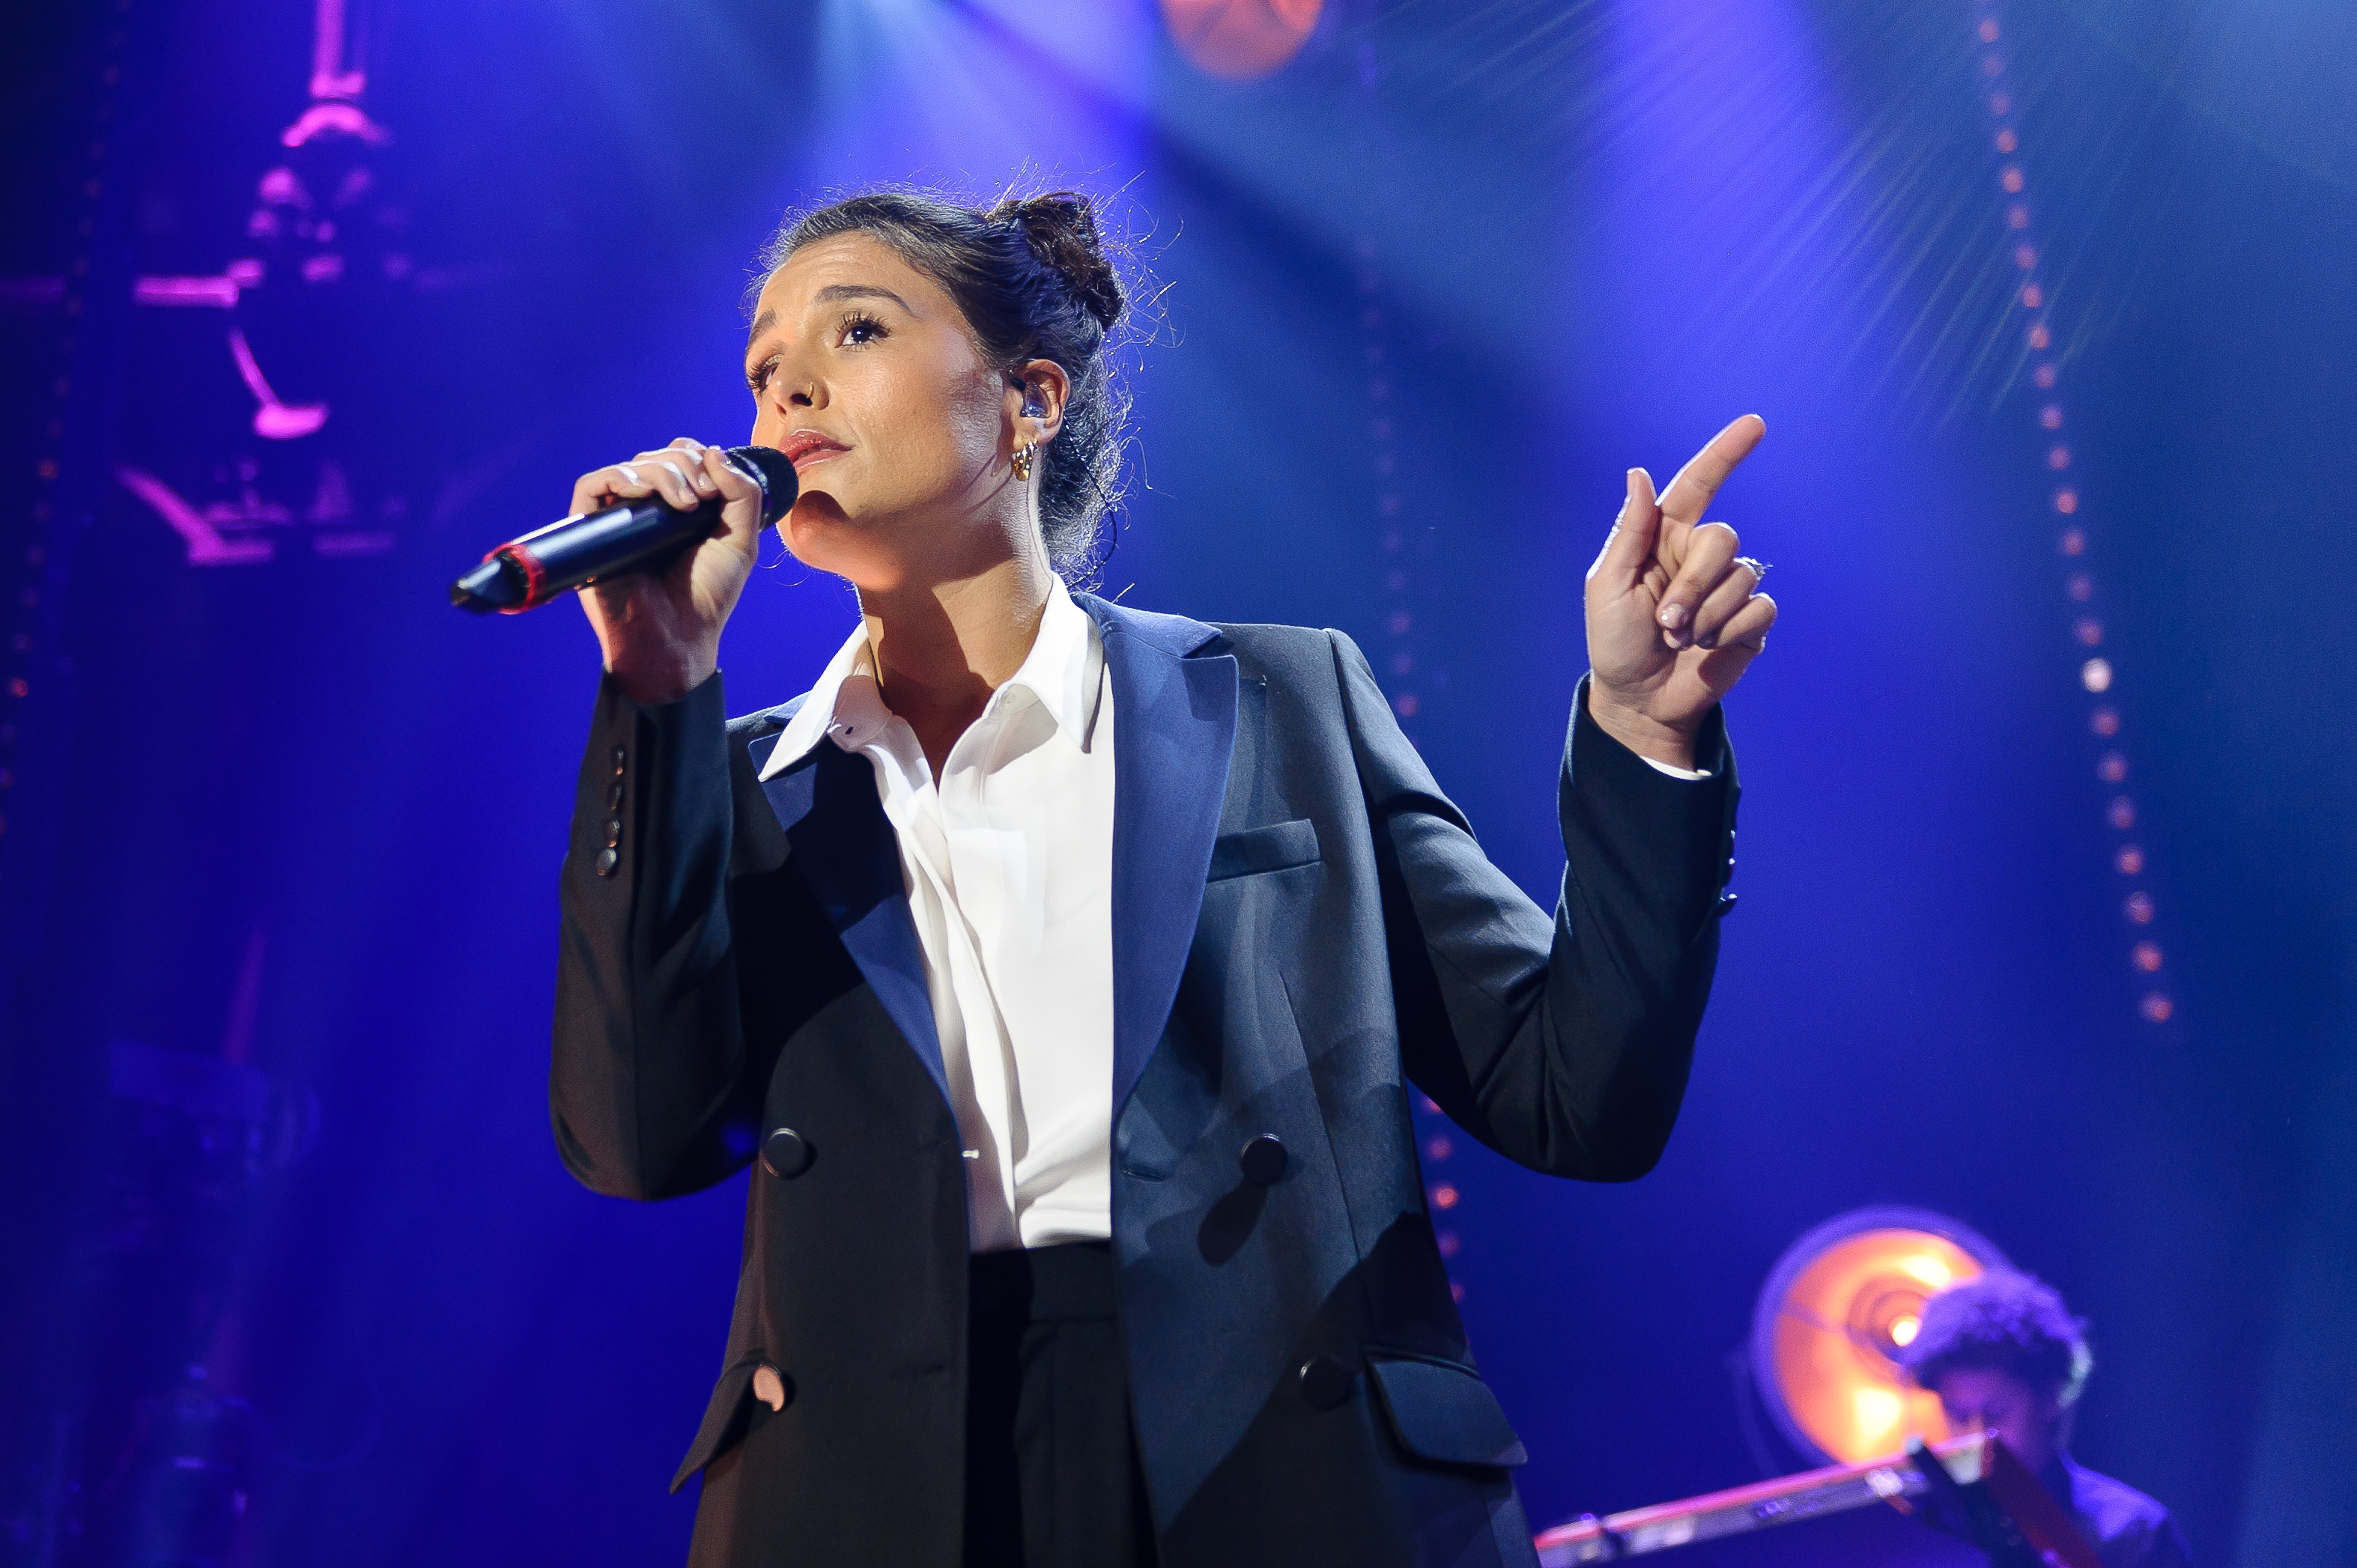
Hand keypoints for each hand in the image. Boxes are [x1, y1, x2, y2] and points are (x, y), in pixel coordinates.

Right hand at [572, 438, 766, 703]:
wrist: (678, 637)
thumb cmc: (707, 596)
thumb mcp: (740, 540)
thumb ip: (741, 494)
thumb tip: (711, 450)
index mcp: (675, 509)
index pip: (676, 458)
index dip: (694, 456)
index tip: (716, 483)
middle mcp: (643, 510)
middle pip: (654, 458)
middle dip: (685, 466)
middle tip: (705, 496)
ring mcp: (616, 520)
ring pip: (629, 468)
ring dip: (662, 473)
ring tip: (687, 503)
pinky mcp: (591, 532)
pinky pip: (592, 485)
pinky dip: (620, 477)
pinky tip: (645, 493)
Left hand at [1583, 414, 1776, 769]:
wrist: (1638, 699)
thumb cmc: (1615, 642)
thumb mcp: (1609, 586)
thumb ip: (1630, 531)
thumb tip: (1639, 473)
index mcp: (1664, 537)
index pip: (1699, 485)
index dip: (1726, 453)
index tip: (1754, 424)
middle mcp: (1699, 556)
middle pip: (1722, 540)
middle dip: (1693, 585)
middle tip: (1666, 622)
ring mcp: (1728, 587)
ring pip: (1742, 577)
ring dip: (1705, 617)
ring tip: (1679, 641)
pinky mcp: (1750, 620)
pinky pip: (1759, 608)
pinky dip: (1730, 632)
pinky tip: (1708, 649)